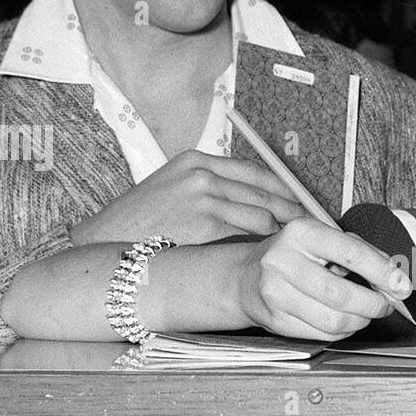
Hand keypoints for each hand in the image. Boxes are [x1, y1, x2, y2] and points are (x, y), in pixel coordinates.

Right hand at [71, 150, 307, 245]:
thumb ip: (210, 191)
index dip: (282, 189)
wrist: (106, 245)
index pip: (255, 171)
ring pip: (262, 213)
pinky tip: (272, 254)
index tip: (299, 204)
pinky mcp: (205, 222)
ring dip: (282, 232)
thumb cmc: (140, 226)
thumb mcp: (173, 192)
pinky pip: (249, 233)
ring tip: (294, 245)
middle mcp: (202, 173)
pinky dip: (265, 244)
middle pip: (265, 190)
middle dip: (292, 210)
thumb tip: (253, 206)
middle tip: (309, 227)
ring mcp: (204, 196)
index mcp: (195, 160)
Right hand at [233, 219, 413, 340]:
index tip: (402, 286)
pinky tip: (345, 322)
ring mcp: (276, 293)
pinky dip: (343, 332)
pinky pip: (322, 334)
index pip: (350, 253)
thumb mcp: (324, 240)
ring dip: (360, 321)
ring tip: (366, 314)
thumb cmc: (296, 255)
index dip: (382, 272)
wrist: (246, 278)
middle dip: (374, 305)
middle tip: (386, 306)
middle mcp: (283, 261)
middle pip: (342, 295)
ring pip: (334, 320)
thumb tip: (394, 278)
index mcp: (302, 233)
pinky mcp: (275, 320)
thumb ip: (361, 252)